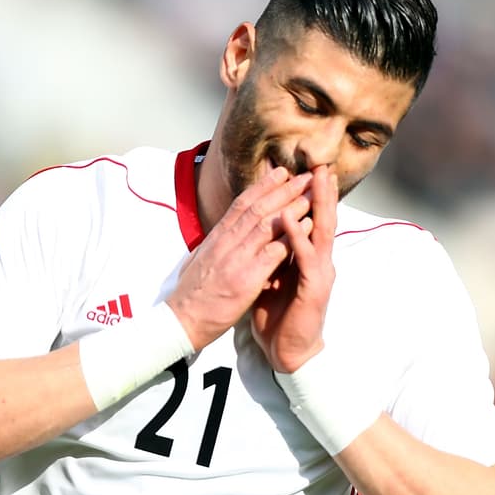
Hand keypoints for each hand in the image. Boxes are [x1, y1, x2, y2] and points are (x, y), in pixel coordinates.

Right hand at [167, 167, 313, 350]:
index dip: (263, 186)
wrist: (182, 321)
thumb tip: (222, 232)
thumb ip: (215, 244)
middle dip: (284, 190)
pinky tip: (307, 227)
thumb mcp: (200, 259)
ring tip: (313, 195)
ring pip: (268, 224)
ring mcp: (236, 259)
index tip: (281, 173)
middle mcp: (226, 242)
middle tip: (306, 175)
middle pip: (259, 208)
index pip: (242, 204)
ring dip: (293, 207)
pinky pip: (273, 253)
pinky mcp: (246, 279)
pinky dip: (291, 237)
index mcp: (216, 237)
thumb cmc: (191, 295)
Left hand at [251, 165, 336, 372]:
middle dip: (323, 190)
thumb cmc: (280, 315)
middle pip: (322, 218)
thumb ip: (275, 253)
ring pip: (322, 231)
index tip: (308, 168)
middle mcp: (319, 260)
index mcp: (309, 257)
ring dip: (319, 204)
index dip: (312, 194)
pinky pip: (306, 257)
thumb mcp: (273, 275)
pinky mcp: (314, 288)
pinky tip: (290, 217)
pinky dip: (297, 235)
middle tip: (322, 162)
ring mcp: (320, 273)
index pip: (311, 218)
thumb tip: (266, 232)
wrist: (287, 351)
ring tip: (316, 178)